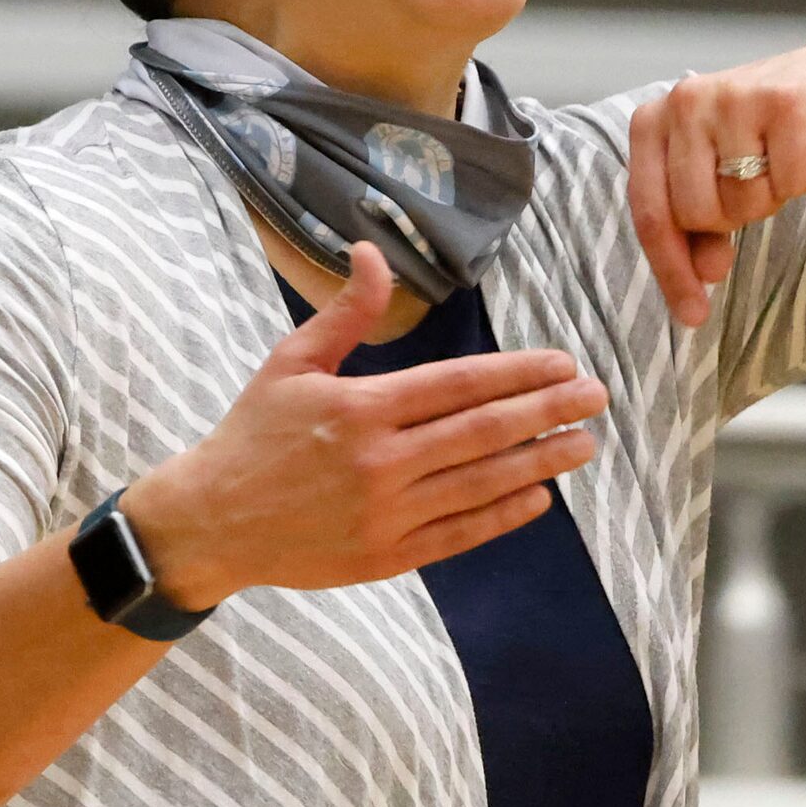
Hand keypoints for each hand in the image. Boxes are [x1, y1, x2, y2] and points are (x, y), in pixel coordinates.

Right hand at [123, 242, 607, 605]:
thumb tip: (372, 250)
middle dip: (548, 411)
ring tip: (583, 444)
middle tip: (597, 397)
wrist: (208, 523)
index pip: (459, 385)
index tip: (562, 363)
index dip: (518, 373)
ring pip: (481, 484)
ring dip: (540, 462)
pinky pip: (459, 534)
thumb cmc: (251, 435)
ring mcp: (385, 513)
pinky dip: (503, 516)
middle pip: (483, 432)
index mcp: (360, 406)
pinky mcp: (385, 556)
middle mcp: (379, 460)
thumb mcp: (289, 362)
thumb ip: (343, 312)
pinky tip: (539, 497)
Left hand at [627, 27, 805, 326]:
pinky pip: (788, 184)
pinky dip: (800, 181)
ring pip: (741, 202)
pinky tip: (801, 150)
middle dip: (730, 220)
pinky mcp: (784, 102)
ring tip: (774, 163)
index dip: (670, 271)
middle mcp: (684, 102)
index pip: (650, 214)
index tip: (692, 314)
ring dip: (767, 199)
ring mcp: (732, 98)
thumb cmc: (766, 133)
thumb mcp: (719, 176)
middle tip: (751, 187)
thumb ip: (699, 229)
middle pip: (695, 213)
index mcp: (653, 122)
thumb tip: (703, 278)